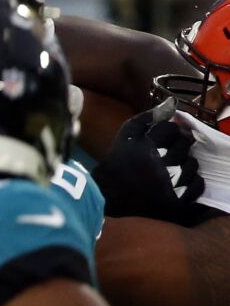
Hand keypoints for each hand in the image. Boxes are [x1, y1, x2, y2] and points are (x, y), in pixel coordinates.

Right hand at [93, 100, 204, 223]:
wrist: (108, 197)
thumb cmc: (117, 162)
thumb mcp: (126, 136)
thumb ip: (148, 118)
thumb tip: (172, 102)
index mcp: (142, 149)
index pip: (170, 129)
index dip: (169, 132)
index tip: (164, 137)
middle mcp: (156, 167)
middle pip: (183, 146)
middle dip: (178, 146)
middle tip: (170, 151)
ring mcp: (167, 186)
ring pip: (192, 165)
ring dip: (186, 163)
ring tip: (175, 165)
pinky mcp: (174, 202)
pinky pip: (196, 185)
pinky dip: (193, 181)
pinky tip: (181, 180)